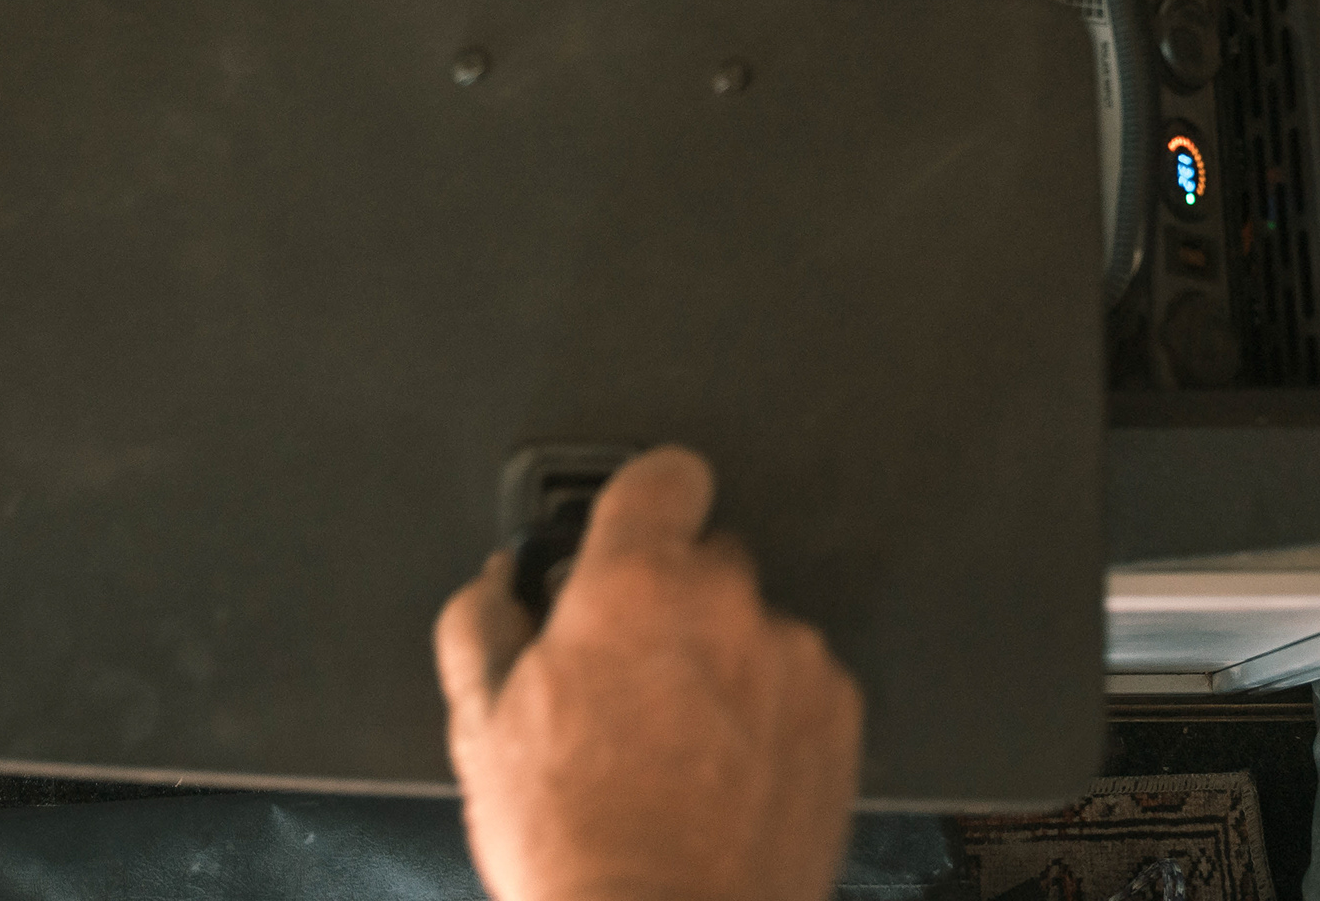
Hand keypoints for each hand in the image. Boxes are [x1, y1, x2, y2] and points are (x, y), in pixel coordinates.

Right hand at [432, 447, 861, 900]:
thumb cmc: (578, 847)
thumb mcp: (482, 728)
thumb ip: (481, 621)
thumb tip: (497, 583)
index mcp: (635, 585)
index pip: (663, 473)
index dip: (643, 500)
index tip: (633, 529)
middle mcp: (726, 605)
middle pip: (707, 560)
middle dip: (671, 604)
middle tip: (627, 680)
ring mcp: (793, 662)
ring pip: (754, 631)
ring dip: (723, 664)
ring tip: (675, 747)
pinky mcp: (838, 720)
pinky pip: (800, 687)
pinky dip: (769, 715)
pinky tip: (721, 774)